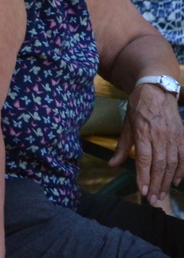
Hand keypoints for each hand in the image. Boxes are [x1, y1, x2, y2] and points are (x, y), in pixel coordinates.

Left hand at [113, 83, 183, 208]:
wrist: (156, 90)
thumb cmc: (138, 108)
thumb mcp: (126, 125)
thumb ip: (122, 147)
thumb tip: (112, 165)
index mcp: (143, 132)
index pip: (144, 159)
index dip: (144, 176)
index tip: (142, 191)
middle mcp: (160, 135)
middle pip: (159, 165)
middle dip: (156, 184)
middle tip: (152, 199)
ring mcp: (173, 136)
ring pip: (172, 163)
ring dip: (167, 181)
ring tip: (162, 194)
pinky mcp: (182, 136)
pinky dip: (181, 171)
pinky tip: (176, 181)